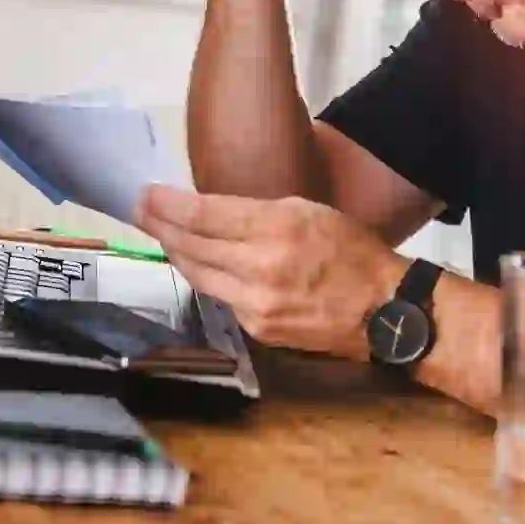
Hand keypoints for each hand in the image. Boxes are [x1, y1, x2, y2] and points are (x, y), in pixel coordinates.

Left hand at [134, 186, 409, 359]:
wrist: (383, 310)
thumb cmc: (351, 251)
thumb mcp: (308, 211)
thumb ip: (258, 212)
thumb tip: (211, 212)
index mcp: (277, 228)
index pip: (204, 216)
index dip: (167, 205)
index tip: (145, 194)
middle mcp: (260, 268)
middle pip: (192, 246)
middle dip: (160, 226)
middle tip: (140, 211)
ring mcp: (255, 304)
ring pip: (198, 275)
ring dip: (175, 253)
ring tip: (160, 234)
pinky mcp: (257, 328)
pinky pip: (220, 298)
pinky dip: (205, 278)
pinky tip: (197, 265)